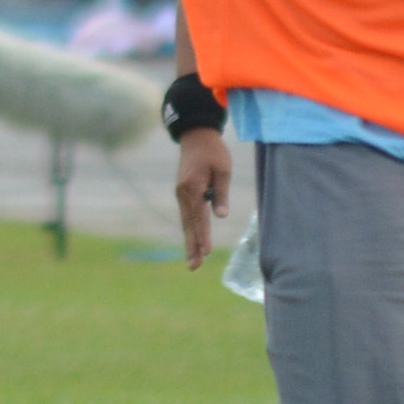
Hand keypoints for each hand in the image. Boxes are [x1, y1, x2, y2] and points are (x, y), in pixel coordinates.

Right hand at [174, 127, 233, 266]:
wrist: (196, 136)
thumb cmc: (213, 152)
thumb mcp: (222, 170)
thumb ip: (220, 193)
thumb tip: (221, 216)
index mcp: (192, 187)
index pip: (199, 216)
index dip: (203, 235)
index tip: (206, 251)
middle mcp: (183, 193)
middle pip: (189, 225)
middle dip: (192, 246)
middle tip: (194, 267)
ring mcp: (181, 194)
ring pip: (186, 222)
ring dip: (190, 242)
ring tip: (193, 262)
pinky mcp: (183, 193)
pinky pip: (187, 216)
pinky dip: (190, 230)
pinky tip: (193, 243)